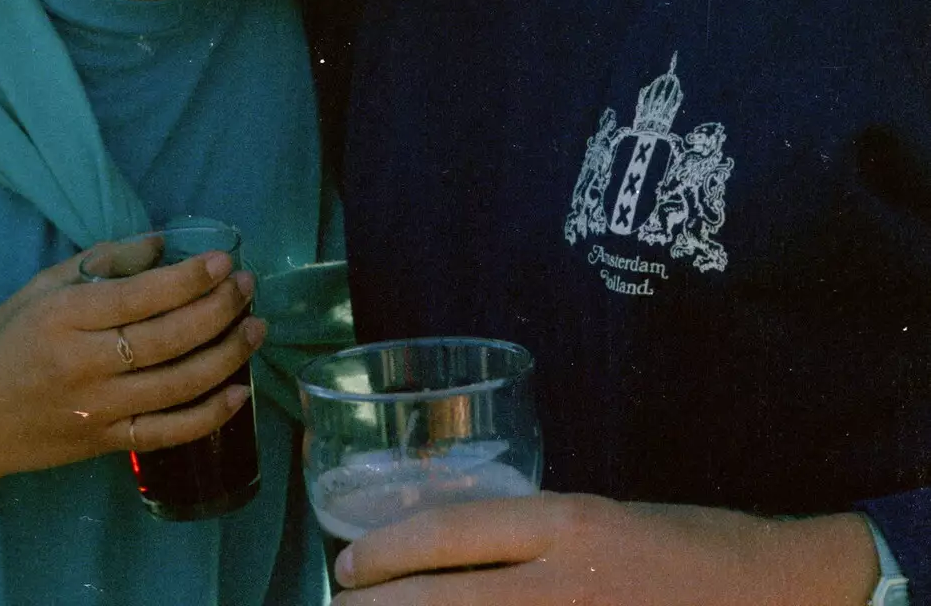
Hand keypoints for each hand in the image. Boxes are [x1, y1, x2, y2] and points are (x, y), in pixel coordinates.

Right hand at [0, 240, 264, 485]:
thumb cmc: (3, 341)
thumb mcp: (42, 286)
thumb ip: (103, 261)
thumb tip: (161, 244)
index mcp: (66, 316)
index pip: (142, 296)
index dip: (190, 278)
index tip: (226, 261)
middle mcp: (85, 364)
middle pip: (168, 338)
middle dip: (219, 309)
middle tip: (248, 287)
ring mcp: (97, 409)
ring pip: (177, 384)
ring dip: (226, 355)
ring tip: (256, 327)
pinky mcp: (105, 444)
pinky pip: (167, 432)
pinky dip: (209, 416)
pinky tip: (239, 392)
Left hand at [331, 493, 879, 604]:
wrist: (778, 593)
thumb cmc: (686, 550)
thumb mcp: (601, 520)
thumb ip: (530, 539)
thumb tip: (446, 562)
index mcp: (567, 523)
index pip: (450, 530)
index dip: (386, 551)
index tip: (349, 564)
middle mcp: (565, 581)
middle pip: (442, 598)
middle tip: (340, 605)